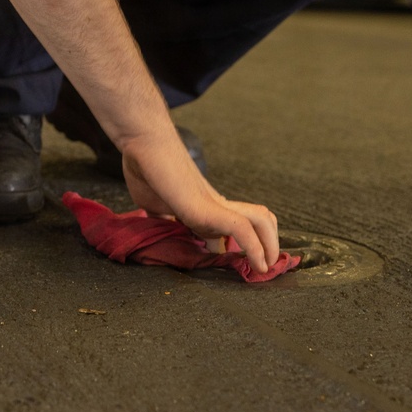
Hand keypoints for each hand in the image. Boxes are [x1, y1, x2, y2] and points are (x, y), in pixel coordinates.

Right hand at [120, 127, 279, 273]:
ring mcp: (214, 204)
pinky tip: (256, 264)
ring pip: (261, 220)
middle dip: (268, 245)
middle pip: (259, 219)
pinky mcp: (208, 208)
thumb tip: (163, 228)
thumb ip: (163, 218)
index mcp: (204, 207)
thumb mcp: (153, 204)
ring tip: (265, 268)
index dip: (245, 248)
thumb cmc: (145, 168)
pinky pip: (242, 229)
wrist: (143, 143)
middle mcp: (215, 205)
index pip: (235, 228)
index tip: (246, 268)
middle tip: (264, 269)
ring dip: (269, 247)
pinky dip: (254, 249)